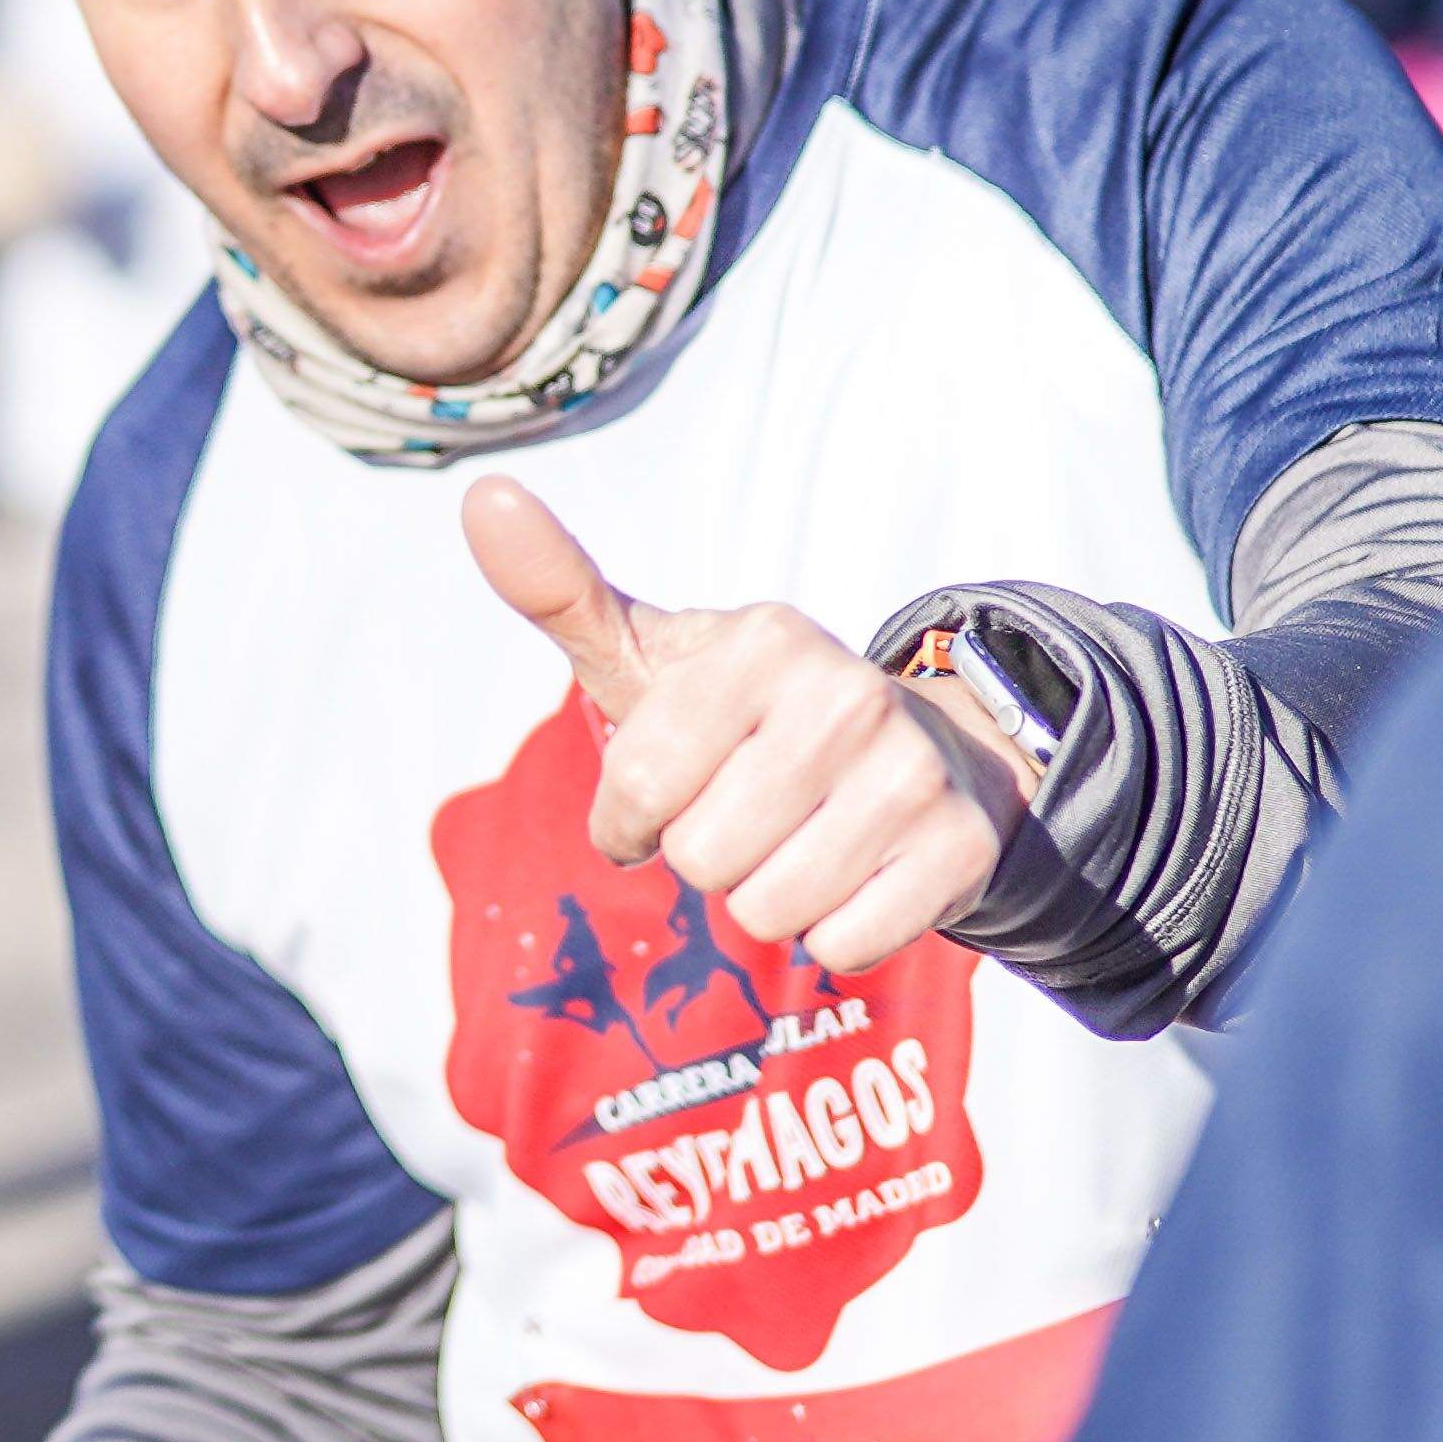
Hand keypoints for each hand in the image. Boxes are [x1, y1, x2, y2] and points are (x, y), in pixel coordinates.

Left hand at [460, 480, 1016, 977]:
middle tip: (745, 811)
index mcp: (765, 641)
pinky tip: (852, 873)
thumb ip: (558, 589)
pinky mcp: (959, 849)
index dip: (632, 817)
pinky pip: (844, 946)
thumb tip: (483, 495)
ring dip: (765, 897)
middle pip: (704, 858)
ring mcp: (914, 773)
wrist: (912, 751)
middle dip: (704, 855)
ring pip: (771, 912)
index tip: (663, 792)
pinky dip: (832, 932)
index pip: (642, 787)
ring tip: (796, 838)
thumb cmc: (741, 716)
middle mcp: (849, 694)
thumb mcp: (647, 655)